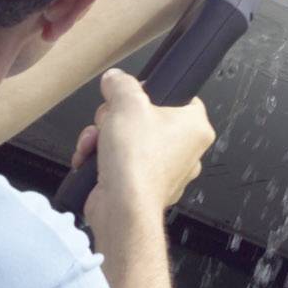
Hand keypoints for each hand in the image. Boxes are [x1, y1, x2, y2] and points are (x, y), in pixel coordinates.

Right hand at [73, 69, 214, 225]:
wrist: (121, 208)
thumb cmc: (137, 163)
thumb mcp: (127, 103)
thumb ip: (121, 84)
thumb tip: (115, 79)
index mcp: (195, 128)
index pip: (181, 97)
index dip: (154, 92)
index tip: (137, 94)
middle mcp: (185, 152)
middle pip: (146, 118)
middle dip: (118, 118)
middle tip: (111, 120)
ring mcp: (164, 171)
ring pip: (129, 140)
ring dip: (104, 137)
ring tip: (97, 142)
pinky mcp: (142, 186)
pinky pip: (121, 162)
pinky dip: (102, 159)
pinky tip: (92, 159)